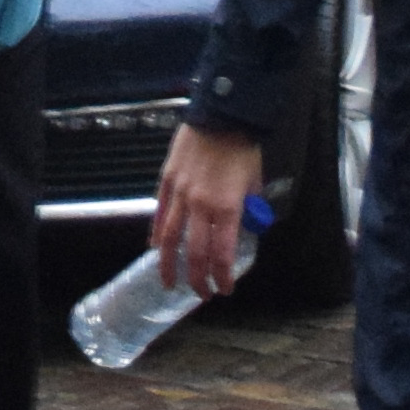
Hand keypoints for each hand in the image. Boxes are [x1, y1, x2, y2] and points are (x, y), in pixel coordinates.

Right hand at [150, 118, 262, 301]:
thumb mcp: (254, 183)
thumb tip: (245, 227)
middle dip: (197, 279)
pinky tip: (155, 248)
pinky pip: (160, 214)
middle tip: (200, 293)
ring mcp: (180, 194)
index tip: (224, 289)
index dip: (222, 277)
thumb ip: (249, 209)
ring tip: (169, 281)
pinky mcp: (167, 181)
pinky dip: (157, 234)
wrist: (222, 116)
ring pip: (170, 238)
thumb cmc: (242, 149)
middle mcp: (201, 206)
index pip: (223, 255)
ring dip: (169, 264)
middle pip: (194, 253)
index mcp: (227, 208)